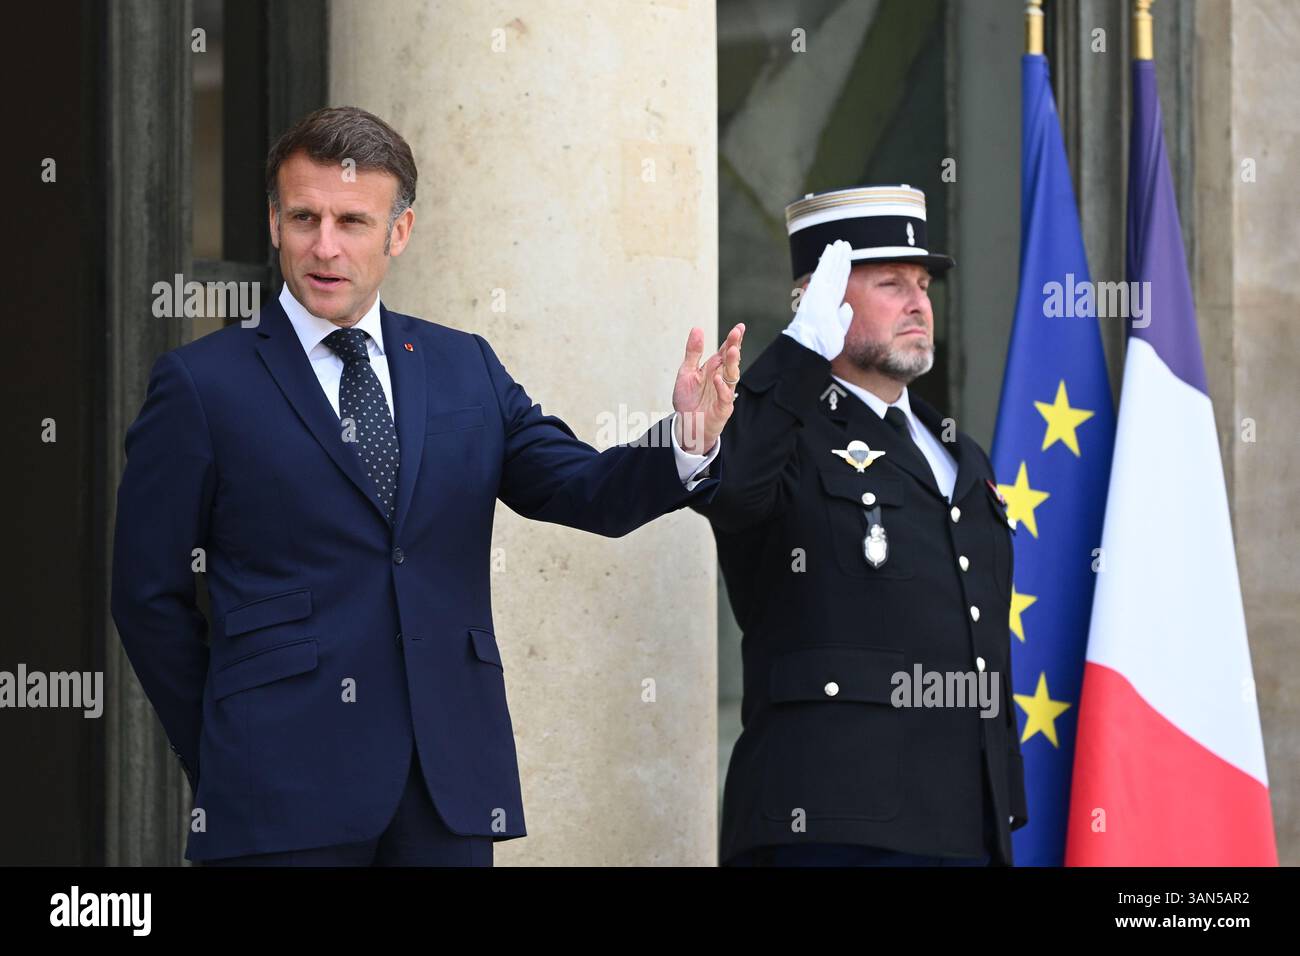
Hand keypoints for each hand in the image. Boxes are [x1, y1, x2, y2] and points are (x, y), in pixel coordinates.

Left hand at [673, 322, 744, 455]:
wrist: (686, 425)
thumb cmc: (688, 400)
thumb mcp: (687, 372)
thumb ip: (693, 352)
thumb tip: (697, 329)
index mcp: (714, 368)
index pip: (725, 351)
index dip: (733, 339)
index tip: (739, 327)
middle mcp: (721, 378)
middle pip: (731, 361)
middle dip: (734, 346)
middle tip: (737, 333)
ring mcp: (724, 393)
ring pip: (731, 376)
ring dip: (732, 364)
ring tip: (732, 350)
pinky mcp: (723, 408)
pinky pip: (725, 397)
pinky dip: (722, 388)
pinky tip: (717, 378)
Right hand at [784, 239, 853, 359]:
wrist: (810, 347)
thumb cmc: (821, 345)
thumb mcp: (837, 332)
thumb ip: (843, 319)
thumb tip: (847, 305)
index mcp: (828, 306)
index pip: (838, 286)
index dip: (842, 272)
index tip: (845, 261)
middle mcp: (823, 296)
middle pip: (835, 274)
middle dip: (840, 259)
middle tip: (844, 245)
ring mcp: (819, 292)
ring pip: (831, 269)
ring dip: (836, 255)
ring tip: (842, 243)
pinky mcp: (817, 289)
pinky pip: (824, 270)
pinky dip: (828, 259)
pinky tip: (831, 248)